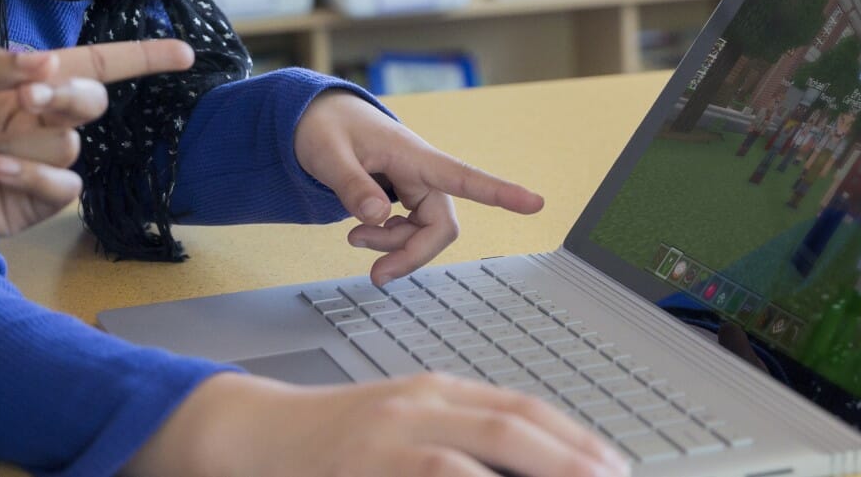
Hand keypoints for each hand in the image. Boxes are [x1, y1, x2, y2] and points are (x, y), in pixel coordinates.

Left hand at [0, 41, 194, 283]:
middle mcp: (29, 119)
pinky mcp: (26, 204)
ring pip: (69, 142)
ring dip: (20, 141)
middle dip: (67, 94)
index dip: (138, 57)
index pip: (88, 64)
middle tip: (26, 96)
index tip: (184, 51)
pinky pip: (62, 185)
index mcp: (14, 82)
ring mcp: (31, 162)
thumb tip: (45, 60)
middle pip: (89, 99)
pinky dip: (34, 173)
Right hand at [133, 372, 629, 476]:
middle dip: (571, 457)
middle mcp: (419, 404)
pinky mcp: (364, 464)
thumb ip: (453, 438)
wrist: (248, 432)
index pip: (521, 407)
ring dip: (535, 469)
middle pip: (513, 426)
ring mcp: (390, 435)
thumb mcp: (397, 426)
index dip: (573, 436)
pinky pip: (435, 476)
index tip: (612, 463)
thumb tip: (517, 459)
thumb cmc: (327, 439)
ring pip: (479, 451)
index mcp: (433, 391)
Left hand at [294, 90, 544, 285]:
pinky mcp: (404, 197)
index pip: (464, 175)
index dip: (501, 192)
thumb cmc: (326, 127)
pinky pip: (410, 231)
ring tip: (354, 238)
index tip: (536, 203)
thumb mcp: (328, 154)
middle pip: (441, 225)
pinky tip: (364, 231)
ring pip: (425, 233)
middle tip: (377, 275)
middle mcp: (422, 172)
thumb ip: (351, 185)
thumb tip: (378, 216)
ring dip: (394, 247)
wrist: (317, 118)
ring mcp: (414, 186)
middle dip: (412, 253)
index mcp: (413, 154)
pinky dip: (388, 241)